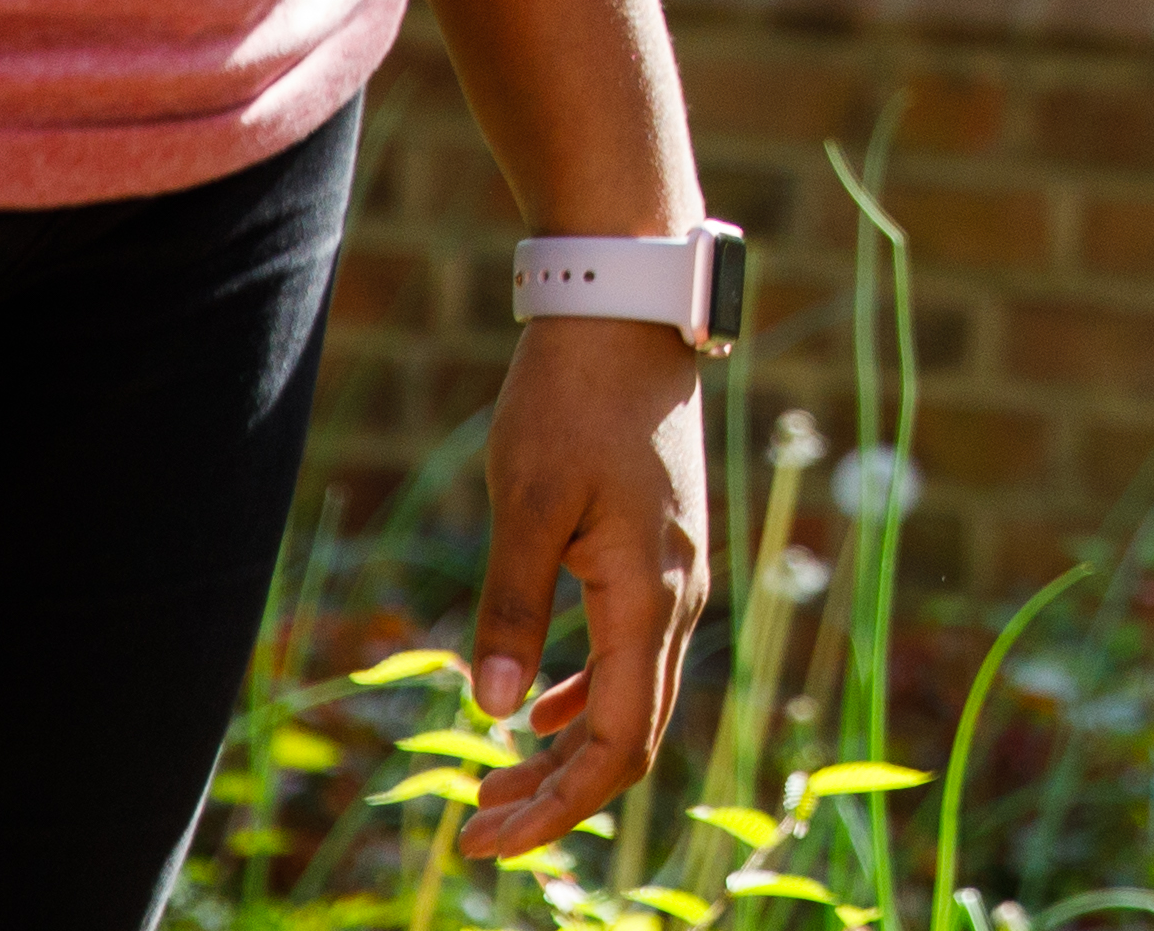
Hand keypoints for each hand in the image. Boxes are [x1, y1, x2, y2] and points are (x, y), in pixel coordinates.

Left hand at [455, 317, 715, 856]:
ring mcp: (677, 576)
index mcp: (649, 598)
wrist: (627, 314)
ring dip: (565, 751)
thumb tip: (491, 712)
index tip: (484, 840)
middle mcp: (678, 599)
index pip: (615, 744)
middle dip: (555, 796)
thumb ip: (513, 609)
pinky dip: (583, 695)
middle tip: (476, 829)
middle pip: (629, 737)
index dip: (555, 807)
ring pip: (631, 698)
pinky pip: (631, 654)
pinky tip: (536, 707)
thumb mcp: (528, 503)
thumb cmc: (573, 399)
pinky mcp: (661, 553)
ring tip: (493, 783)